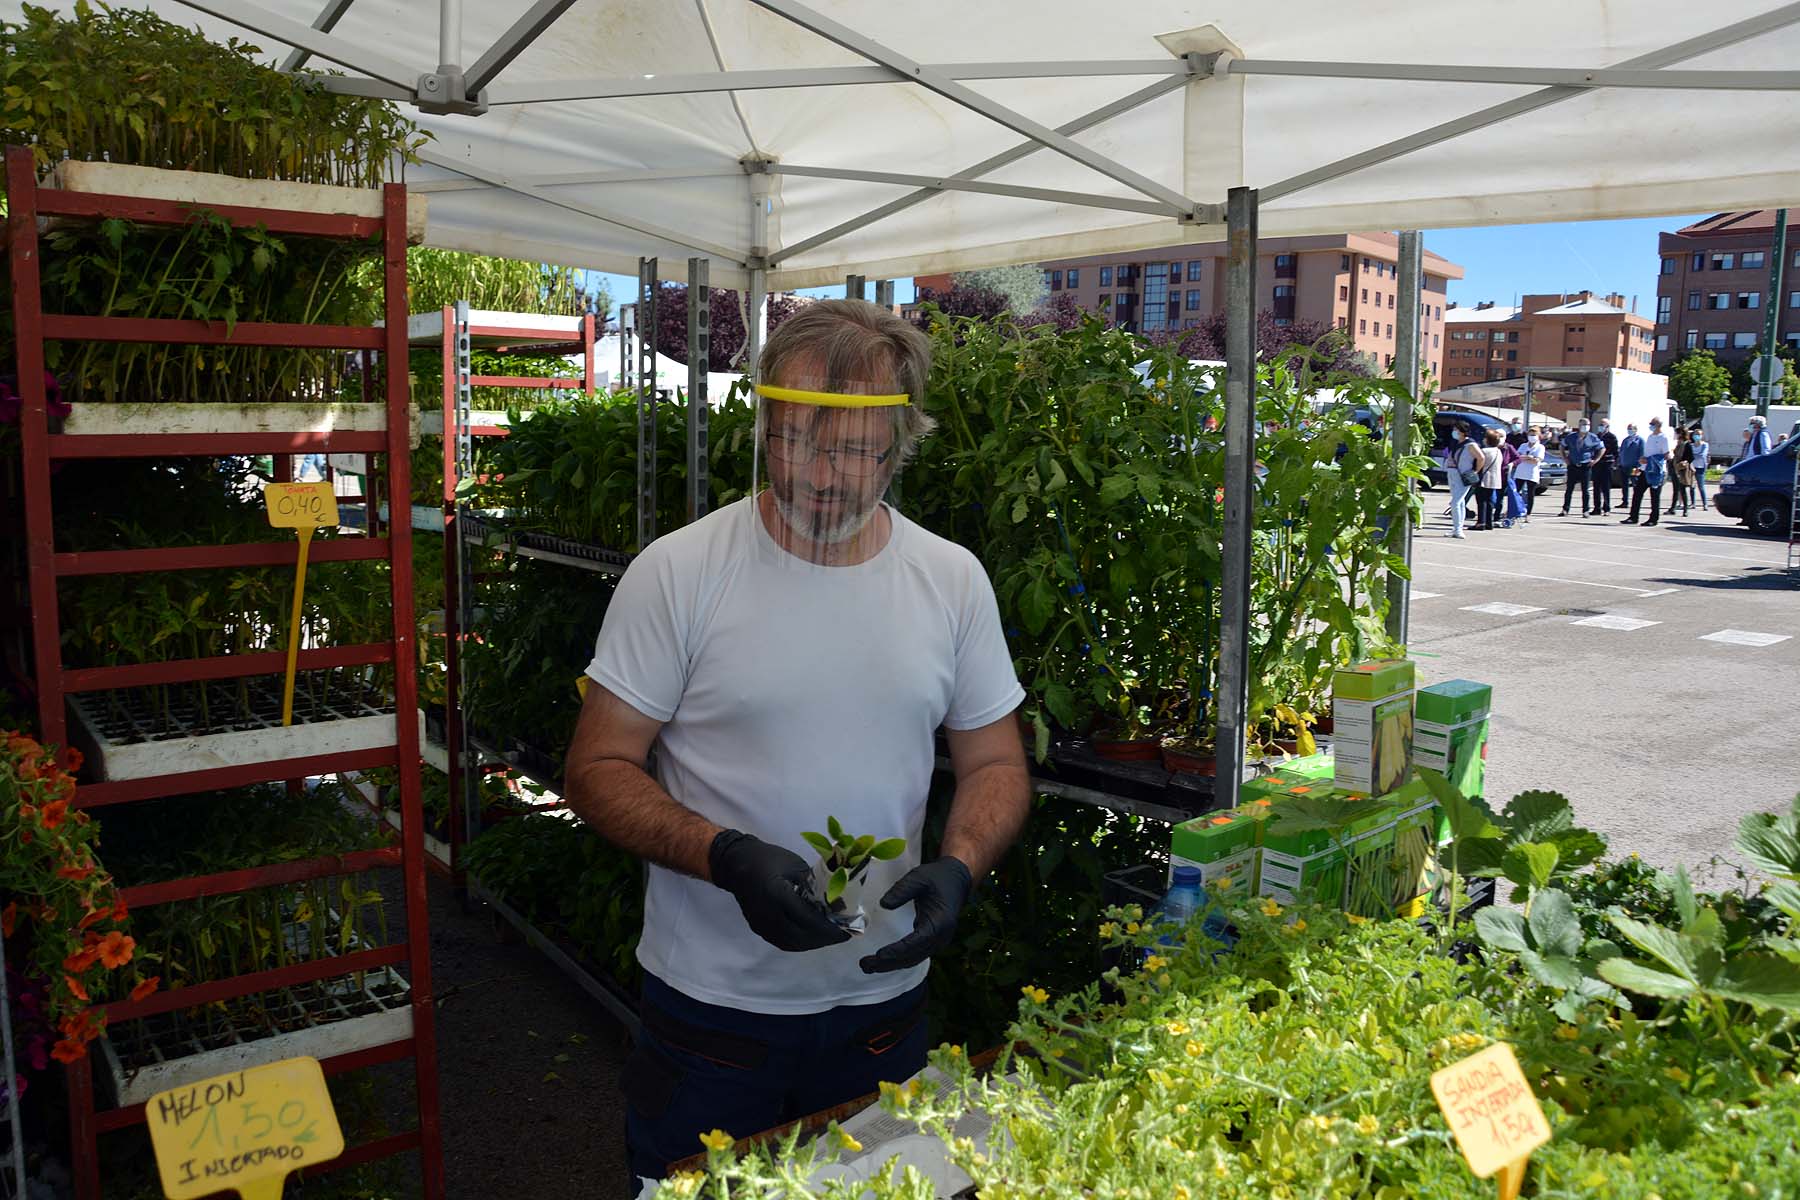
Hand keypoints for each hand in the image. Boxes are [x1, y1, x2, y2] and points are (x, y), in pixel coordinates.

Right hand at [709, 830, 850, 951]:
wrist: (735, 863)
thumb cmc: (766, 858)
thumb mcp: (795, 865)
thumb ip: (813, 885)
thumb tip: (834, 899)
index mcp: (778, 895)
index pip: (808, 920)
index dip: (829, 928)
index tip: (847, 930)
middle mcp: (769, 915)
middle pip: (801, 937)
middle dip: (824, 938)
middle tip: (842, 934)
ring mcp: (761, 924)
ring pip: (792, 943)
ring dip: (813, 942)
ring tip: (829, 936)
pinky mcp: (758, 928)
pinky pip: (782, 942)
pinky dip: (800, 942)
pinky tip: (811, 935)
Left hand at [859, 857, 973, 973]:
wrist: (957, 881)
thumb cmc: (938, 878)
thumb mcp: (919, 878)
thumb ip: (902, 890)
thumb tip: (884, 905)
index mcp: (939, 923)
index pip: (916, 942)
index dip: (897, 950)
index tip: (879, 954)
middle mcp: (940, 937)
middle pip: (912, 956)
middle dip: (888, 963)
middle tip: (865, 964)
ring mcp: (937, 942)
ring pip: (912, 959)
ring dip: (890, 965)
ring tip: (867, 966)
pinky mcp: (931, 941)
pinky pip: (914, 955)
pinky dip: (898, 960)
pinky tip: (882, 961)